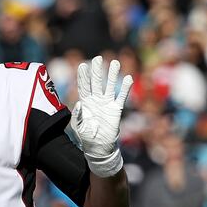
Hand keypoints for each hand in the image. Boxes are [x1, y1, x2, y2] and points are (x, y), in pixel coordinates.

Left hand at [70, 56, 132, 176]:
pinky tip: (128, 78)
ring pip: (109, 86)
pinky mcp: (116, 110)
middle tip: (97, 58)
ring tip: (114, 62)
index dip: (83, 76)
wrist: (99, 147)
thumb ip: (78, 115)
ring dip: (112, 75)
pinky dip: (125, 88)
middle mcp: (96, 100)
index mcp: (85, 103)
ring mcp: (107, 104)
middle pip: (96, 82)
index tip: (82, 65)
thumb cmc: (87, 137)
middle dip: (97, 71)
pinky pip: (121, 97)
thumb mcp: (78, 126)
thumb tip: (80, 104)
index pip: (84, 86)